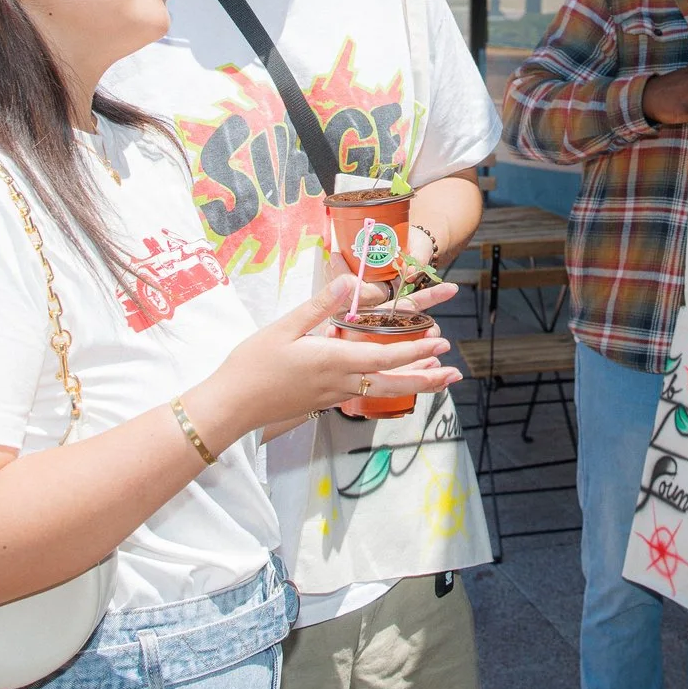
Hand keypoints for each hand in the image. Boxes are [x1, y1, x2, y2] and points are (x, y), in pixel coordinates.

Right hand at [193, 275, 463, 438]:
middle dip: (427, 378)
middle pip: (394, 382)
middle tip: (454, 373)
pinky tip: (391, 380)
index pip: (386, 356)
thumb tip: (347, 282)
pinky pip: (365, 393)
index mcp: (334, 360)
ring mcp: (334, 395)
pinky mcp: (325, 401)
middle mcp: (341, 381)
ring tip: (437, 380)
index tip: (441, 344)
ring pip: (383, 390)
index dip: (417, 350)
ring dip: (413, 385)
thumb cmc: (253, 364)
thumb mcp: (283, 328)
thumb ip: (318, 307)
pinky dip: (387, 386)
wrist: (232, 406)